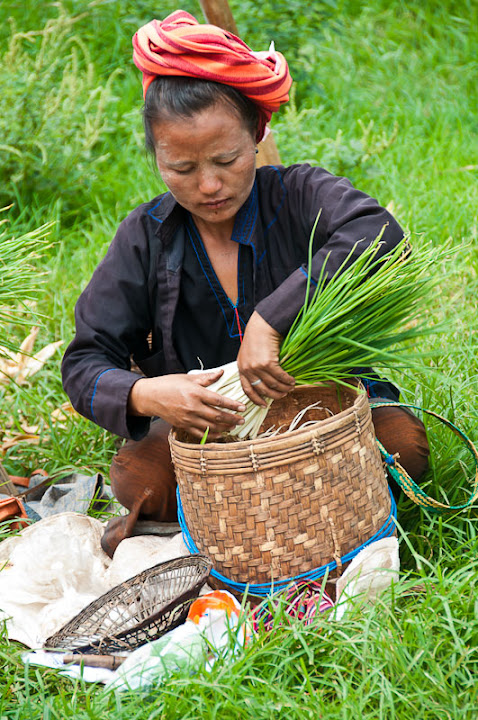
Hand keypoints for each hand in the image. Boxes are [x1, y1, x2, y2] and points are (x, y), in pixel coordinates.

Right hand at [127, 370, 245, 439]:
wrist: (150, 396)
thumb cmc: (168, 384)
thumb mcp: (188, 378)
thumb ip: (206, 378)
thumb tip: (221, 372)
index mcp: (195, 393)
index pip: (218, 400)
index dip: (232, 405)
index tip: (243, 408)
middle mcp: (192, 407)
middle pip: (217, 416)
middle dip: (232, 419)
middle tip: (242, 420)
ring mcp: (187, 418)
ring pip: (210, 427)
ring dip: (224, 428)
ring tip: (233, 426)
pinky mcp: (183, 426)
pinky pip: (200, 434)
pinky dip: (212, 435)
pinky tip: (220, 434)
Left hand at [237, 311, 294, 406]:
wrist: (262, 325)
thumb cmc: (258, 337)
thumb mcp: (249, 354)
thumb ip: (253, 367)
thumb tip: (264, 382)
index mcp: (241, 368)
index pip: (247, 389)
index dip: (256, 399)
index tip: (264, 405)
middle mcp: (247, 369)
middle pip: (262, 389)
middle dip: (274, 395)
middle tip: (284, 395)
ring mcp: (257, 367)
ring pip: (273, 384)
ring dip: (284, 388)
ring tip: (291, 387)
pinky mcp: (268, 363)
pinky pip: (280, 376)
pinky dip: (288, 380)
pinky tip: (293, 380)